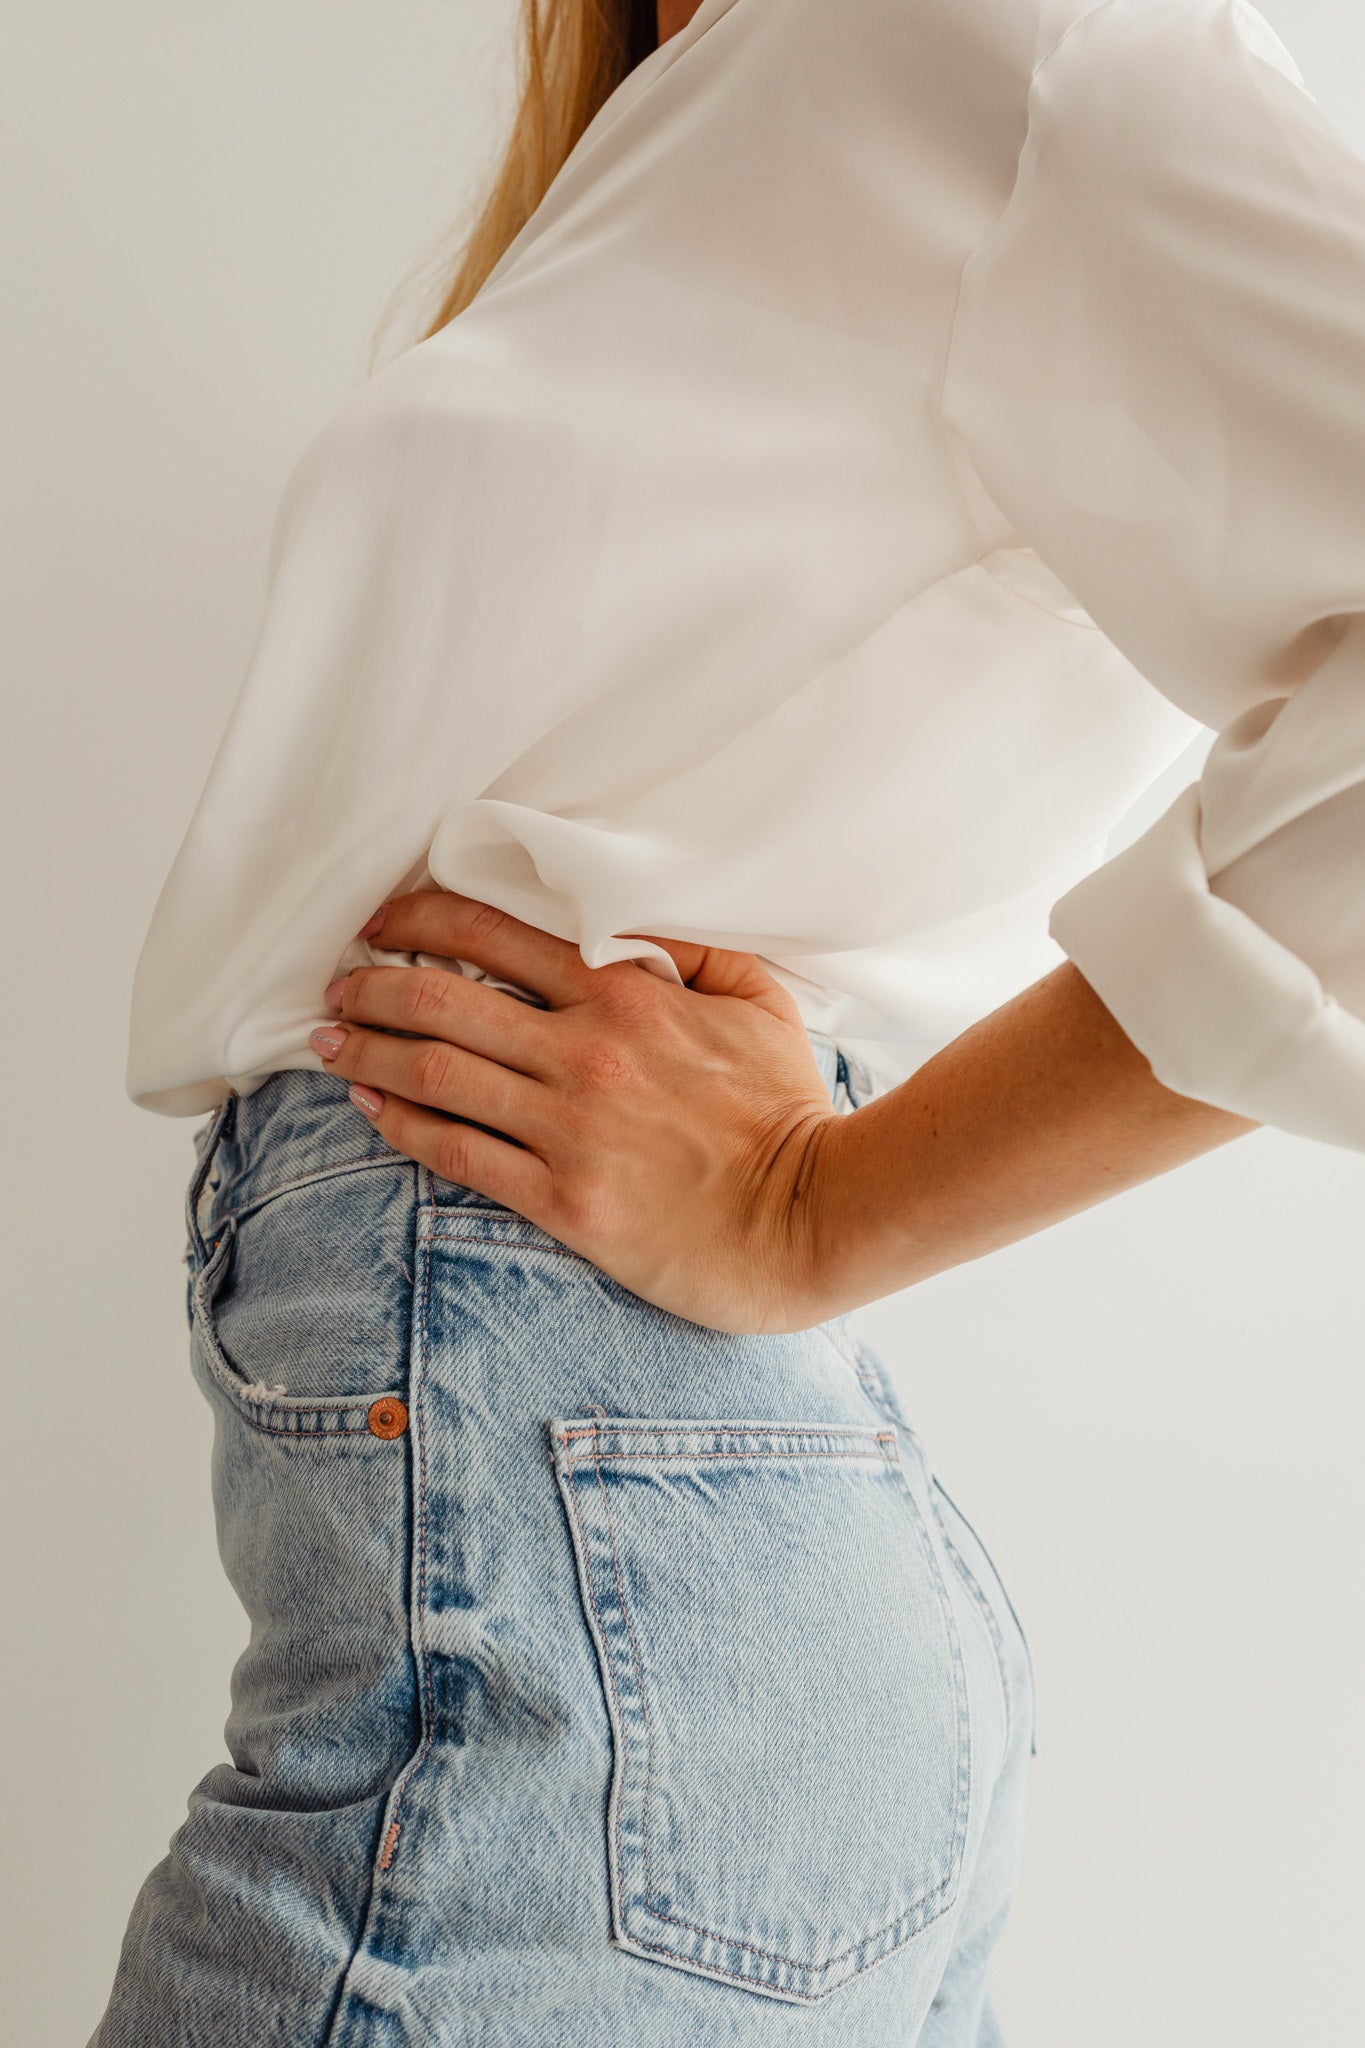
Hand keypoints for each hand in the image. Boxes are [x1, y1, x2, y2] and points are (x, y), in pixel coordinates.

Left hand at [309, 893, 846, 1331]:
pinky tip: (365, 1105)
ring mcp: (569, 1128)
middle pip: (442, 1001)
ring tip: (325, 1040)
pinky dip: (399, 1123)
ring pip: (435, 1073)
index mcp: (627, 995)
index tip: (381, 920)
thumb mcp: (757, 999)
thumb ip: (689, 949)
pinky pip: (457, 1153)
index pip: (494, 936)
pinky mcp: (564, 1199)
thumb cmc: (787, 1109)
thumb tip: (627, 918)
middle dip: (371, 983)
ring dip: (366, 1049)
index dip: (420, 918)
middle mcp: (585, 1053)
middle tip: (336, 983)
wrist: (810, 1217)